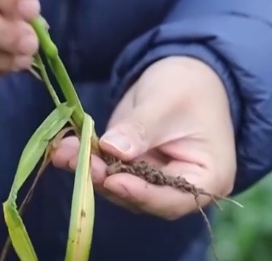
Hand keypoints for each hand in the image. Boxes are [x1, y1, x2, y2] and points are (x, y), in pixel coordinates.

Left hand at [51, 56, 236, 219]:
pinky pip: (110, 170)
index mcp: (208, 178)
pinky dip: (88, 159)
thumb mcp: (167, 102)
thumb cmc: (188, 85)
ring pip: (120, 186)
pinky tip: (64, 148)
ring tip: (63, 152)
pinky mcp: (134, 169)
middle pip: (142, 197)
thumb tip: (112, 149)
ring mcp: (155, 180)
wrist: (185, 72)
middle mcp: (181, 188)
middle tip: (78, 161)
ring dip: (90, 170)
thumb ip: (141, 128)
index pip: (173, 199)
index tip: (112, 180)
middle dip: (106, 180)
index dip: (141, 195)